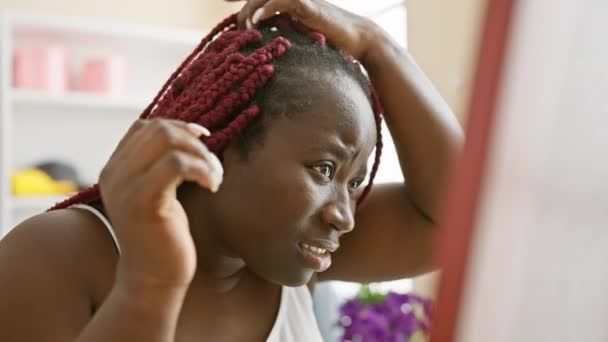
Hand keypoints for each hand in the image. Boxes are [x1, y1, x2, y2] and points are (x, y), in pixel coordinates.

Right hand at [99, 119, 222, 290]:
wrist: (153, 278)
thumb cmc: (163, 236)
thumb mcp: (158, 192)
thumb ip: (160, 165)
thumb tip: (189, 133)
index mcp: (115, 169)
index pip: (144, 126)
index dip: (179, 128)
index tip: (203, 144)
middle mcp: (114, 173)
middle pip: (158, 128)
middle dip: (194, 141)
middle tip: (212, 165)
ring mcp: (125, 186)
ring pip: (166, 140)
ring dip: (201, 154)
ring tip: (214, 176)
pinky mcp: (143, 202)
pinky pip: (176, 164)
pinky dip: (202, 169)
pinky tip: (213, 186)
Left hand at [226, 0, 381, 61]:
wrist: (359, 40)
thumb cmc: (333, 45)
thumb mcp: (303, 44)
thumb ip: (285, 43)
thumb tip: (266, 57)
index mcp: (289, 7)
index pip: (260, 2)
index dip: (242, 5)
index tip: (228, 13)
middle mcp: (293, 0)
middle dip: (242, 10)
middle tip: (236, 32)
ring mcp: (301, 0)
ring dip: (252, 10)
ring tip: (246, 27)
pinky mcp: (309, 5)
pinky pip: (284, 1)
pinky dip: (269, 8)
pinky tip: (260, 20)